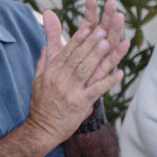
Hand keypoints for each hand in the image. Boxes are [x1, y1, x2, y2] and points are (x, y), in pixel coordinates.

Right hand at [27, 0, 128, 144]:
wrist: (41, 130)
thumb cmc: (40, 105)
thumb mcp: (37, 81)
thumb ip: (43, 62)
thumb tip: (45, 46)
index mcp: (50, 72)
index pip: (66, 52)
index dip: (78, 39)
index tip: (88, 27)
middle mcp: (60, 80)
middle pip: (77, 57)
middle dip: (90, 42)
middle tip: (102, 29)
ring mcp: (70, 92)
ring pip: (86, 69)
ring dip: (98, 55)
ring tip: (109, 43)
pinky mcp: (79, 104)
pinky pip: (96, 90)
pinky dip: (108, 81)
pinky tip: (119, 73)